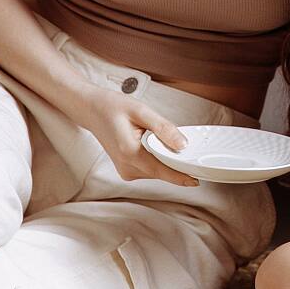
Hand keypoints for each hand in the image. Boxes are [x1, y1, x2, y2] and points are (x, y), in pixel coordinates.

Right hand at [71, 86, 198, 185]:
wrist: (93, 111)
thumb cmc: (113, 108)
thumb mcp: (141, 111)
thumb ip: (163, 128)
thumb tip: (182, 144)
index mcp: (129, 153)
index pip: (161, 171)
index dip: (180, 176)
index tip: (196, 180)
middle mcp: (126, 167)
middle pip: (161, 171)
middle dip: (175, 160)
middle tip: (178, 139)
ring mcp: (126, 171)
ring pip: (157, 170)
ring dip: (165, 158)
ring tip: (154, 135)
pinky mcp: (128, 171)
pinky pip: (151, 168)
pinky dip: (158, 158)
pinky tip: (152, 143)